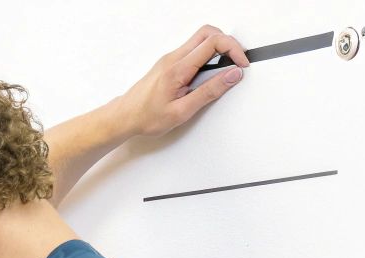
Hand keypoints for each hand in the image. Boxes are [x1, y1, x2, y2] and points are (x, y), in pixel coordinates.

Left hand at [115, 25, 249, 137]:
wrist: (123, 117)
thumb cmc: (146, 117)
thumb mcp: (182, 111)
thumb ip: (209, 92)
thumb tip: (231, 76)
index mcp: (178, 68)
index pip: (213, 43)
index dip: (233, 49)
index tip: (241, 64)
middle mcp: (173, 58)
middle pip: (207, 33)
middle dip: (228, 43)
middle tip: (236, 61)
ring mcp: (170, 59)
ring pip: (200, 40)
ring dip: (217, 49)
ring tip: (223, 70)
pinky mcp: (169, 64)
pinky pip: (192, 51)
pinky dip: (206, 56)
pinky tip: (208, 74)